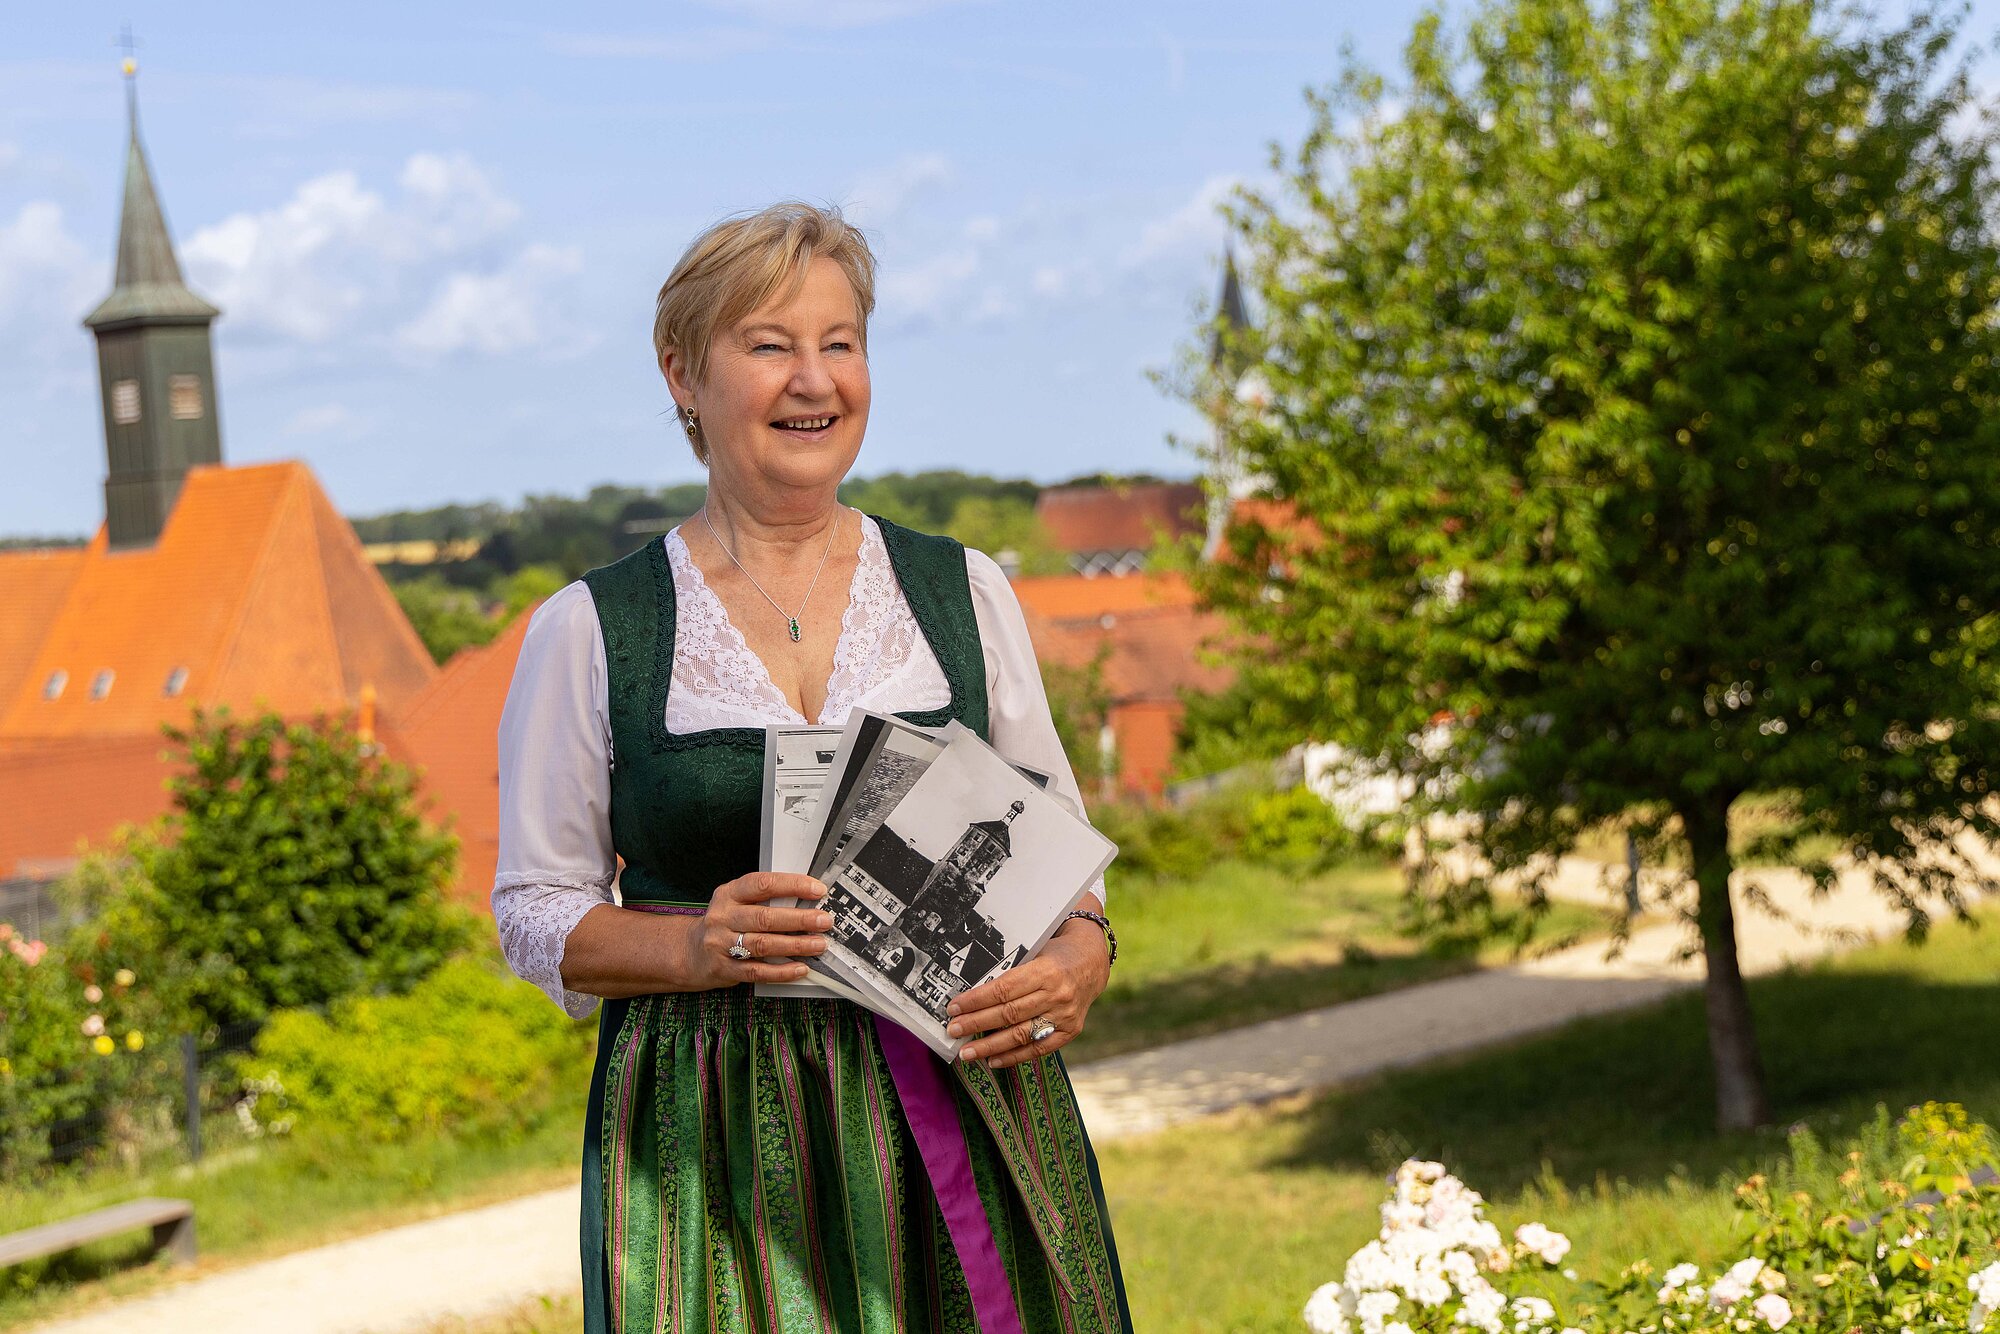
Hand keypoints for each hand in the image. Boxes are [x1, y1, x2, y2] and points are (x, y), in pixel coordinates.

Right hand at [682, 873, 833, 990]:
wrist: (689, 952)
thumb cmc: (724, 924)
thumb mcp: (736, 903)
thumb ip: (764, 900)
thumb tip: (808, 901)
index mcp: (729, 894)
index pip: (762, 884)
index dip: (792, 885)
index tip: (817, 890)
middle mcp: (723, 917)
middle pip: (765, 917)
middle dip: (799, 919)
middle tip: (824, 920)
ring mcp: (720, 944)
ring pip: (763, 944)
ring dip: (795, 945)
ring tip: (818, 944)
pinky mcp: (723, 969)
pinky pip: (757, 971)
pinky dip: (782, 971)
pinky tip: (800, 968)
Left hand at [944, 921, 1110, 1068]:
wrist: (1091, 963)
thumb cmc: (1055, 955)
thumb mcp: (1034, 953)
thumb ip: (1010, 972)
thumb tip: (970, 995)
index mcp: (1045, 970)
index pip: (1003, 989)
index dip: (976, 1001)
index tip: (954, 1008)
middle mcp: (1057, 994)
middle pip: (1008, 1014)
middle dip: (976, 1024)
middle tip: (953, 1031)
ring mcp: (1065, 1015)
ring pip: (1021, 1035)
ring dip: (990, 1046)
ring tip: (967, 1053)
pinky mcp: (1070, 1031)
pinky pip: (1038, 1049)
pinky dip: (1014, 1056)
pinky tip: (993, 1060)